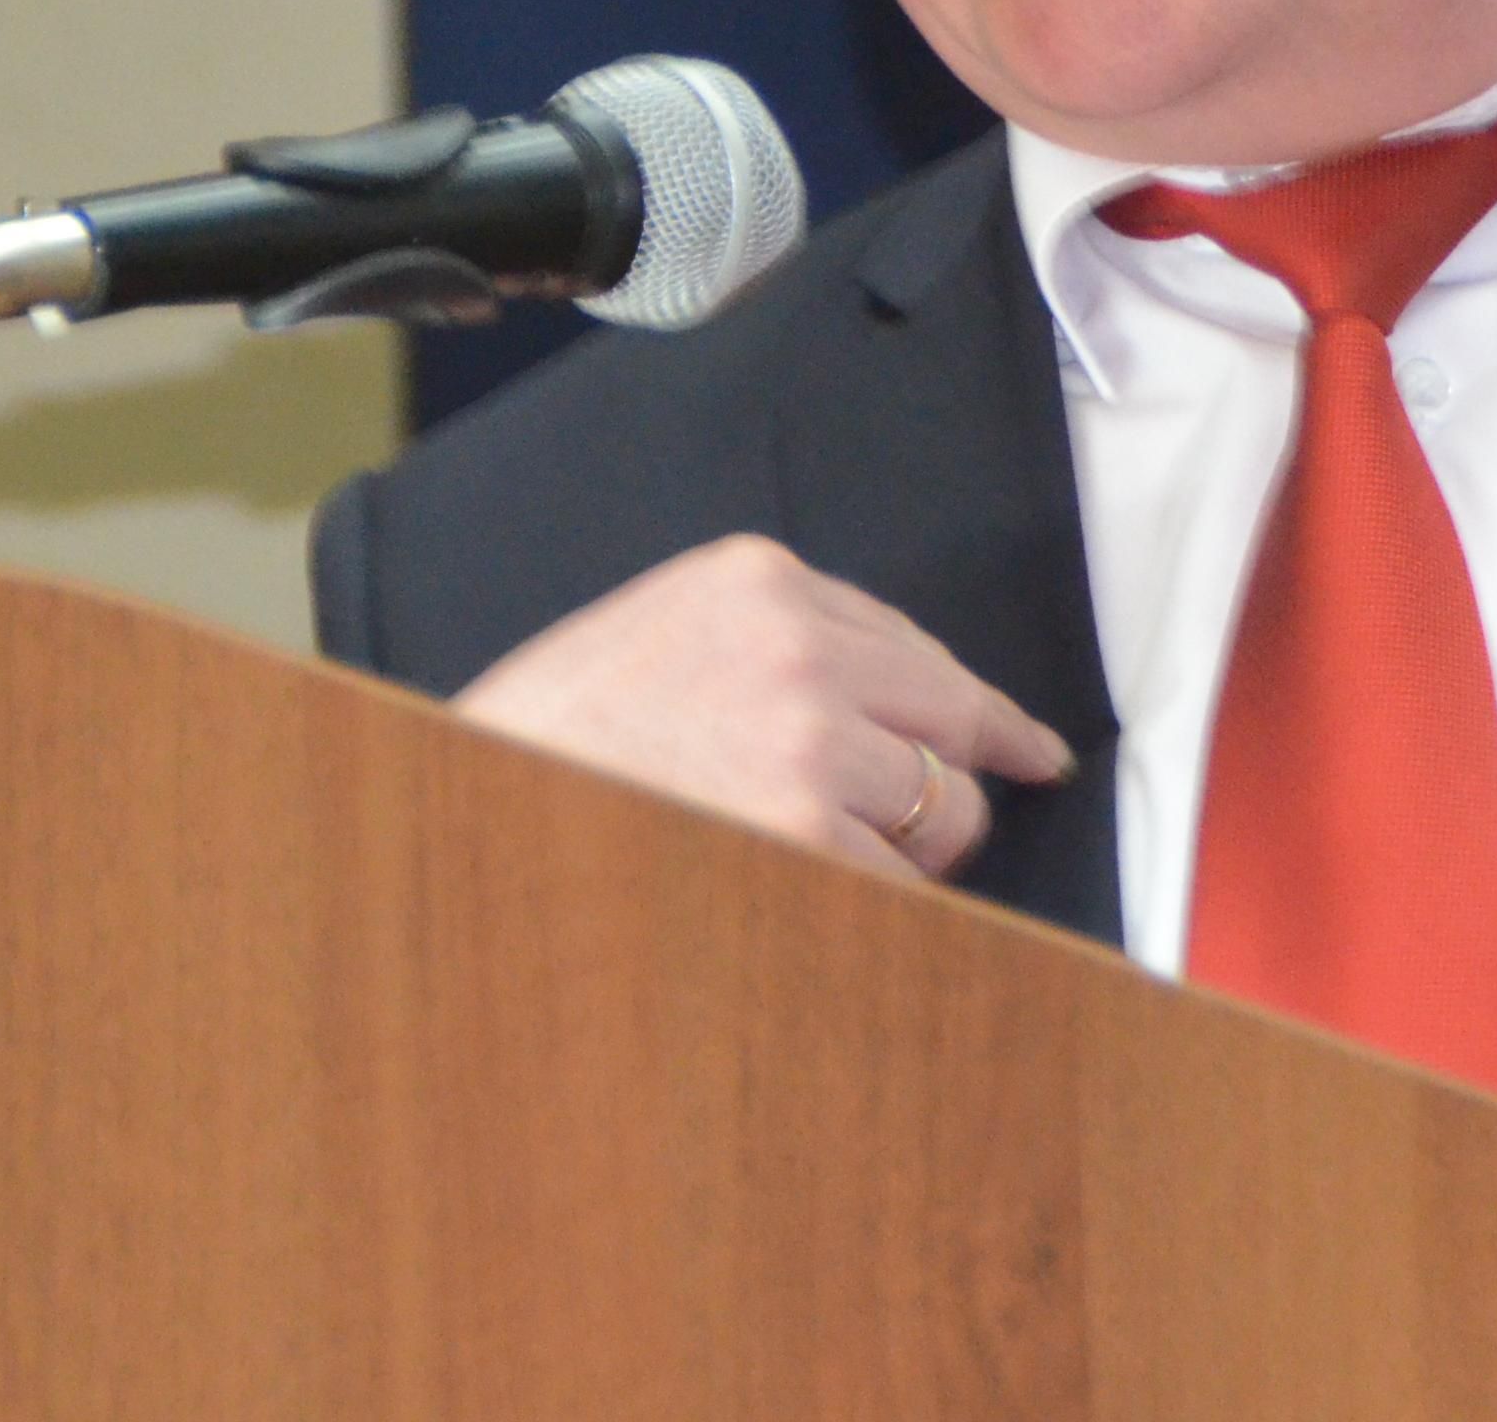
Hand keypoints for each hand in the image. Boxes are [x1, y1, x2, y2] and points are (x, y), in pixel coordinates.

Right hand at [453, 533, 1076, 881]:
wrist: (470, 818)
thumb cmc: (550, 745)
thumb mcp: (658, 634)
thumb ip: (767, 640)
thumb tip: (890, 704)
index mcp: (758, 583)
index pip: (914, 645)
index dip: (976, 708)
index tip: (1026, 745)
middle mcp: (799, 650)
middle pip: (951, 720)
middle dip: (952, 783)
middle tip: (935, 831)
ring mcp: (810, 746)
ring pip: (944, 811)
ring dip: (908, 857)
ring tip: (817, 871)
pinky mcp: (809, 839)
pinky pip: (901, 890)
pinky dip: (878, 913)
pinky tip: (813, 908)